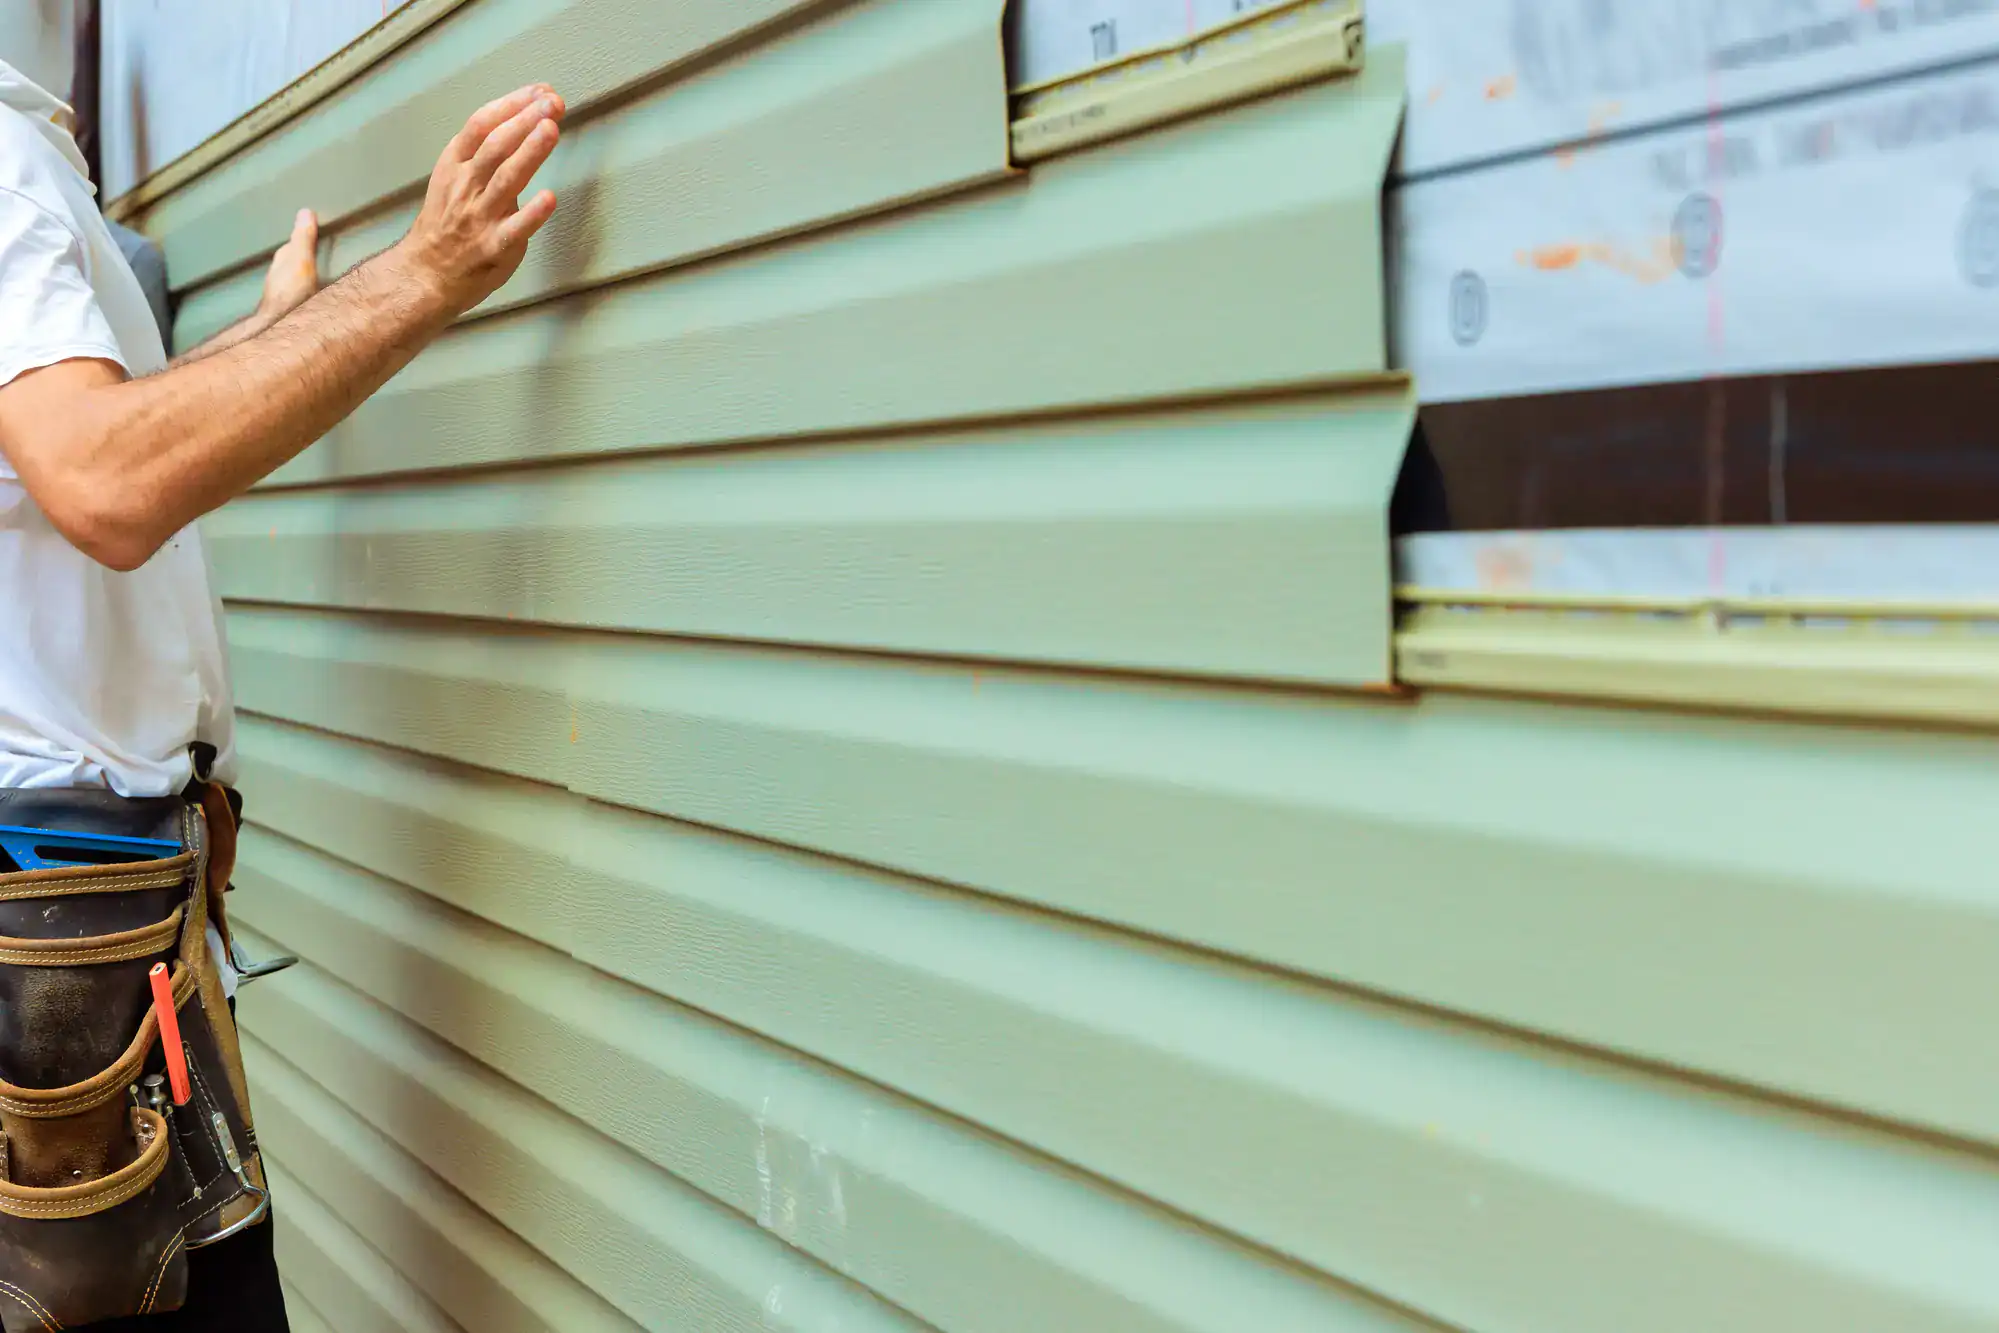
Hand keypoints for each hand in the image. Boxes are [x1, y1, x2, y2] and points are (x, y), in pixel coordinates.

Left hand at [257, 209, 319, 320]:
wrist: (280, 328)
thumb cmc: (291, 293)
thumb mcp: (301, 261)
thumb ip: (303, 239)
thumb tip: (305, 211)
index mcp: (283, 261)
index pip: (294, 244)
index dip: (306, 239)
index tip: (321, 235)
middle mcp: (279, 275)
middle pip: (295, 262)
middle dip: (307, 258)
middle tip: (326, 256)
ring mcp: (283, 294)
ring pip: (297, 279)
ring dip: (309, 277)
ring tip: (325, 278)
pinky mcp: (290, 311)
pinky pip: (302, 295)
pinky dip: (310, 292)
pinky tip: (319, 298)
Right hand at [391, 84, 563, 314]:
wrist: (424, 273)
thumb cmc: (446, 223)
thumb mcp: (453, 176)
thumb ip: (483, 153)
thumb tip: (523, 121)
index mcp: (455, 163)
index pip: (482, 124)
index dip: (511, 104)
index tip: (539, 91)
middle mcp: (466, 185)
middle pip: (496, 145)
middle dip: (525, 119)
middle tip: (552, 102)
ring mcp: (479, 216)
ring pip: (505, 178)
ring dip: (530, 152)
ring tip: (551, 129)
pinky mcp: (493, 247)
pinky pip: (514, 229)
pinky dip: (532, 213)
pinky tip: (550, 198)